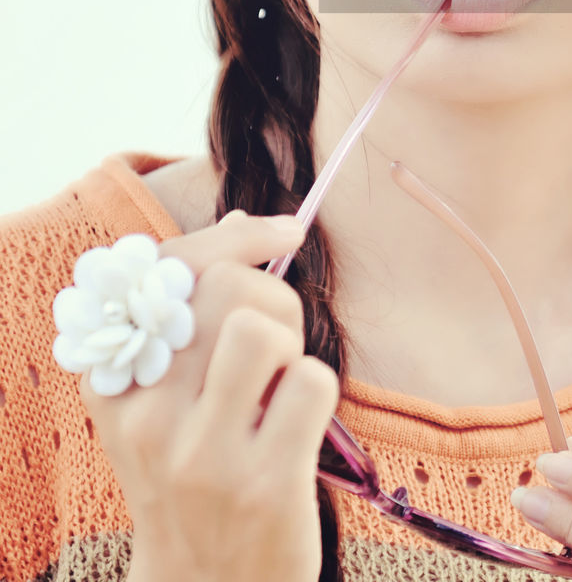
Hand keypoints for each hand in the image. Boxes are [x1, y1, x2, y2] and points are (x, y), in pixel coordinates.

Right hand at [78, 209, 339, 581]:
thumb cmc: (195, 476)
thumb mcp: (166, 403)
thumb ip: (191, 317)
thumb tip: (241, 221)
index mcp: (117, 385)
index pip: (168, 270)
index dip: (234, 236)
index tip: (282, 229)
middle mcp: (148, 417)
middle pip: (224, 288)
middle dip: (273, 294)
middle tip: (279, 342)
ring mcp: (203, 455)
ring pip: (262, 326)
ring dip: (292, 341)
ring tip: (282, 383)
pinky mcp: (263, 486)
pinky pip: (312, 382)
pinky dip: (321, 391)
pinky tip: (301, 427)